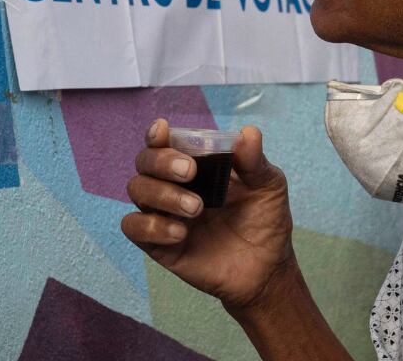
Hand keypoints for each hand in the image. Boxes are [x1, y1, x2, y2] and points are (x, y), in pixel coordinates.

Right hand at [121, 120, 295, 310]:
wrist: (267, 271)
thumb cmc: (264, 222)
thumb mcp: (268, 187)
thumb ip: (255, 161)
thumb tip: (249, 133)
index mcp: (194, 166)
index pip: (163, 143)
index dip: (157, 135)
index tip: (163, 130)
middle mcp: (172, 185)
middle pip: (145, 162)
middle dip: (162, 162)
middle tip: (190, 172)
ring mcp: (163, 215)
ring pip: (138, 190)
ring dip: (162, 194)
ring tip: (196, 208)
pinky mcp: (159, 245)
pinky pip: (134, 227)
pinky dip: (151, 226)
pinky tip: (181, 233)